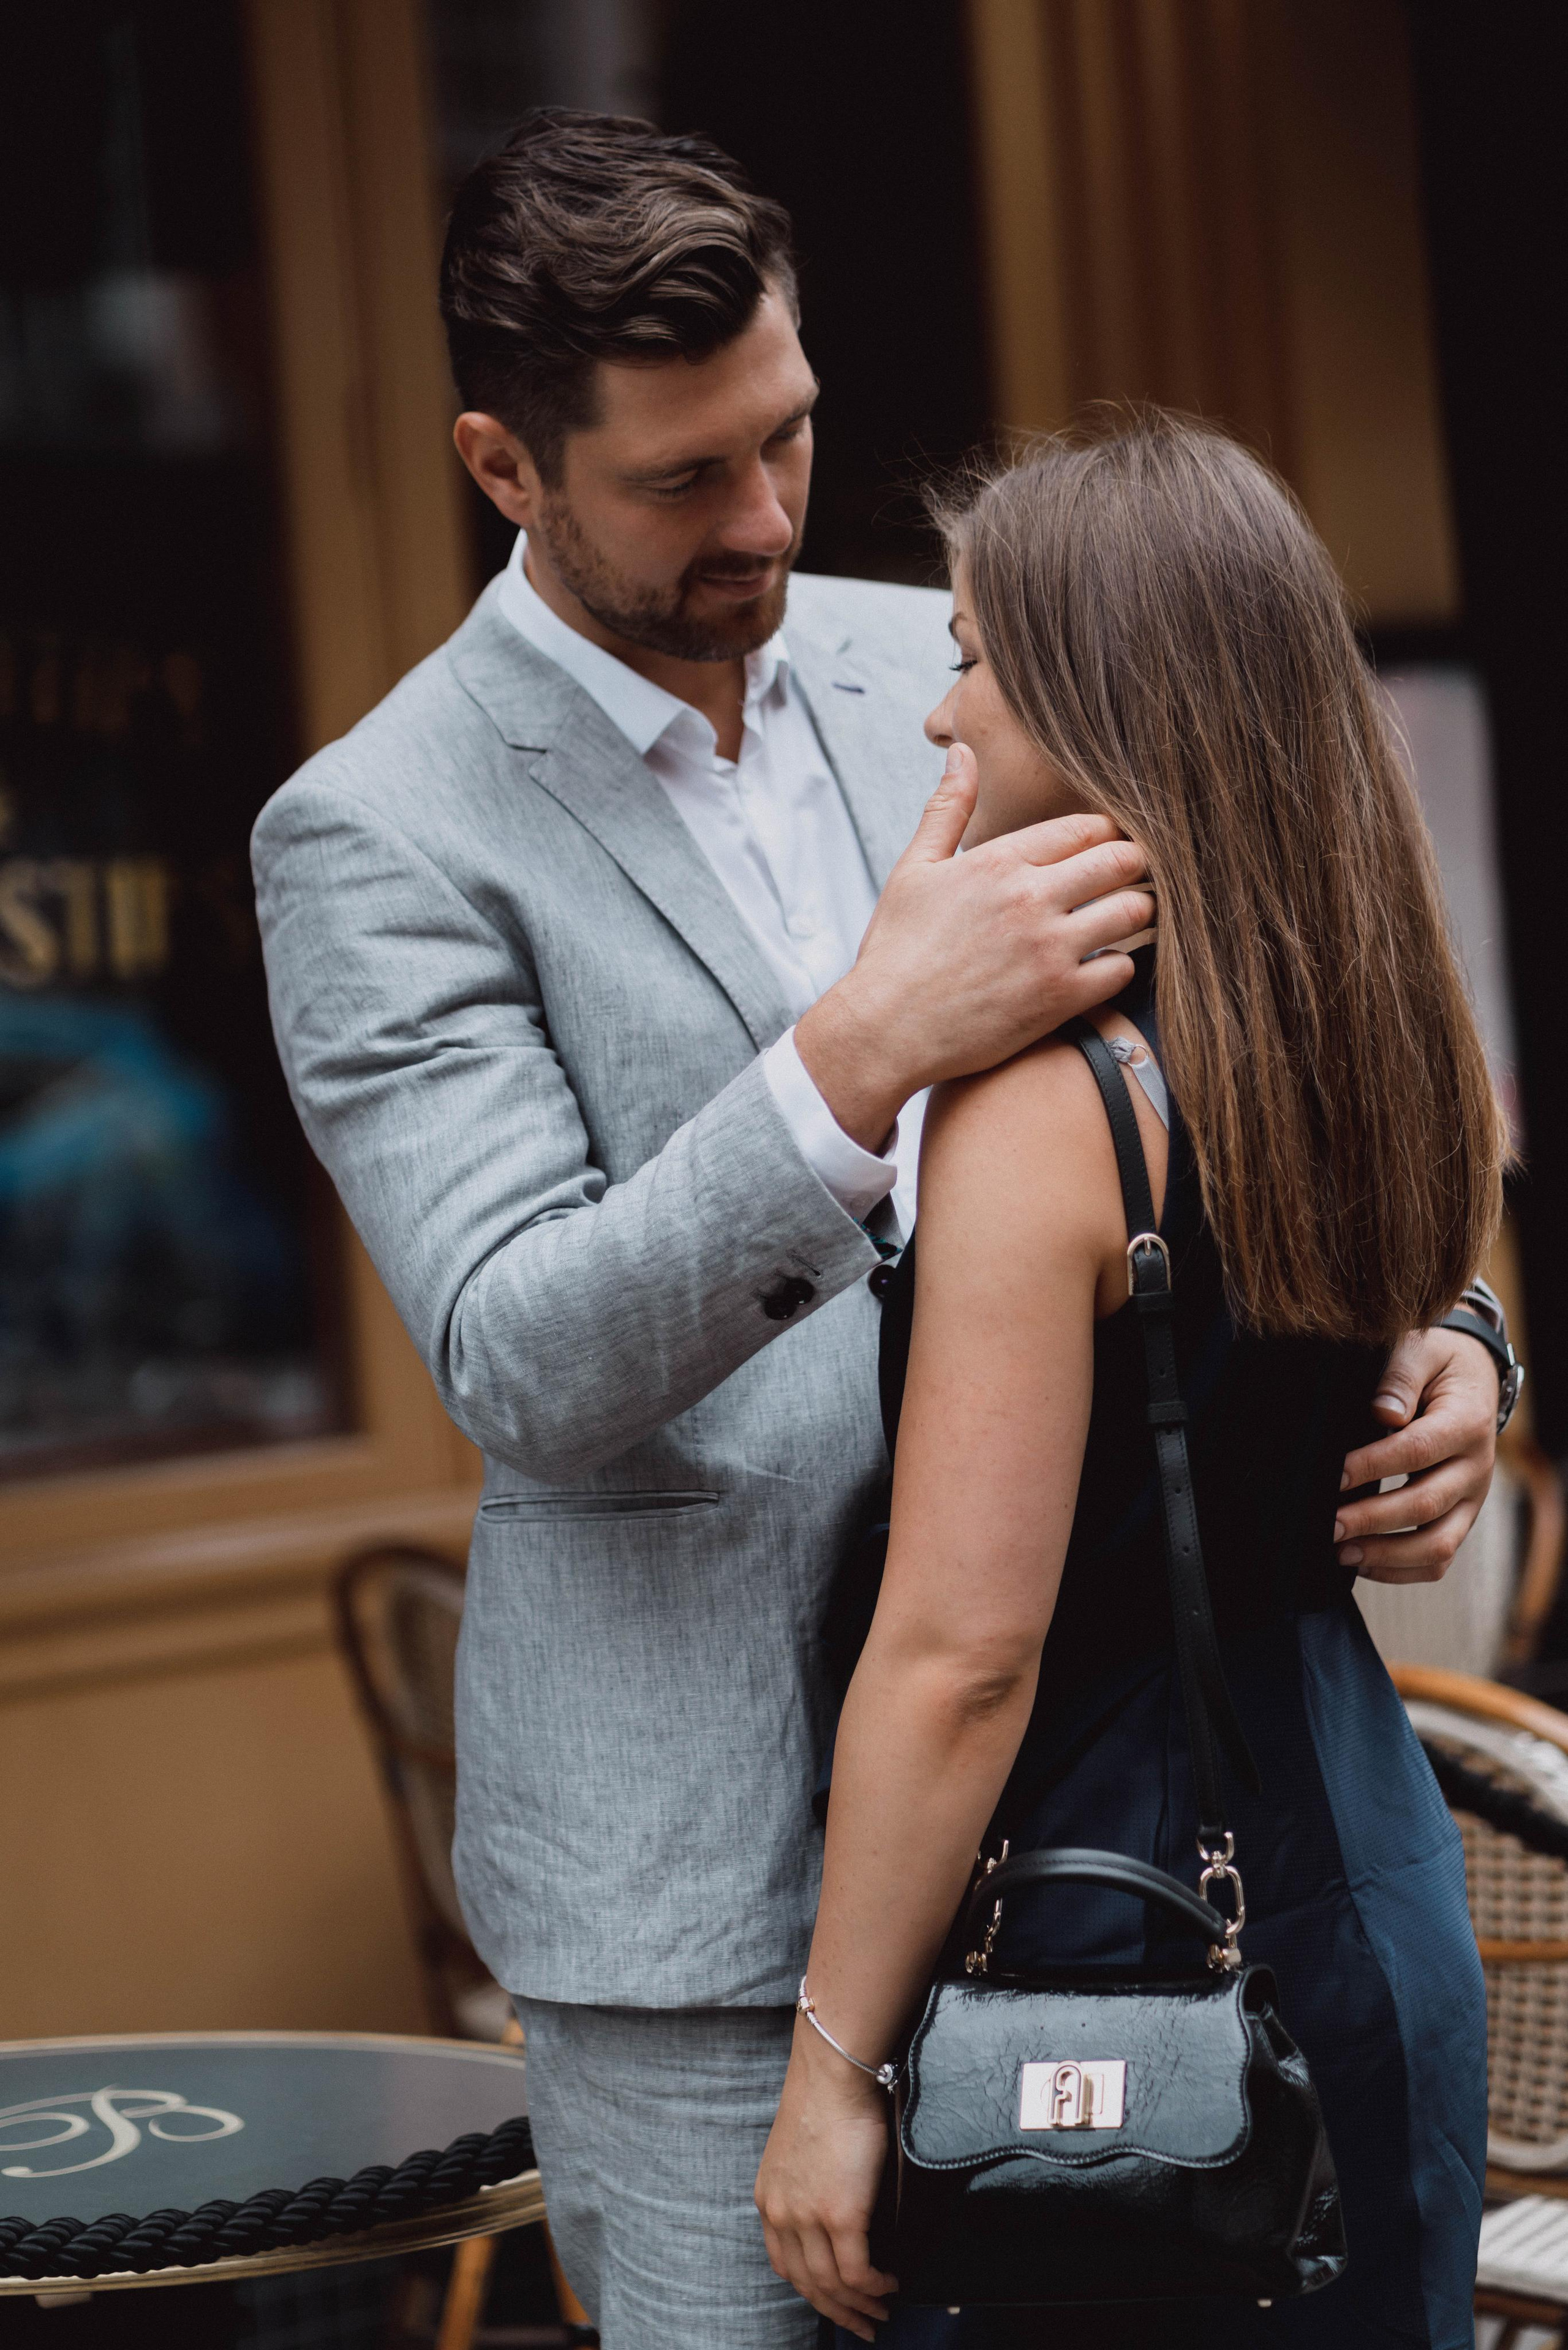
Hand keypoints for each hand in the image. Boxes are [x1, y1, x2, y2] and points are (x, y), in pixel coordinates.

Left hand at [755, 2026, 897, 2340]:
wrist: (834, 2071)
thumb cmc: (826, 2098)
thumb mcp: (801, 2152)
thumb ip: (810, 2189)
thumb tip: (839, 2216)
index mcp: (768, 2200)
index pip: (784, 2265)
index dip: (811, 2291)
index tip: (834, 2303)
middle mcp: (781, 2215)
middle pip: (807, 2285)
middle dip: (837, 2313)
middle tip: (864, 2326)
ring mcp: (808, 2218)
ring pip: (832, 2286)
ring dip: (860, 2307)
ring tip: (882, 2312)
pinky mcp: (840, 2215)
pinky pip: (857, 2272)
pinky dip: (875, 2287)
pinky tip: (889, 2285)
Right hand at [796, 743, 1153, 1150]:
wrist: (885, 1030)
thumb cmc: (896, 951)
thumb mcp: (913, 870)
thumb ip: (947, 808)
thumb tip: (964, 753)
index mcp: (998, 861)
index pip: (1085, 826)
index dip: (1105, 833)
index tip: (1106, 846)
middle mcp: (1030, 898)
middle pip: (1122, 860)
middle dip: (1132, 865)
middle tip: (1128, 879)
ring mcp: (1049, 949)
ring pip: (1134, 912)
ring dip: (1137, 912)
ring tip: (1124, 919)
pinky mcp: (1059, 998)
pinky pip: (1123, 969)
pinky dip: (1122, 964)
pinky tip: (1104, 964)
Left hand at [1335, 1328, 1498, 1583]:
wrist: (1474, 1378)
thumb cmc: (1437, 1364)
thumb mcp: (1421, 1350)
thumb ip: (1401, 1377)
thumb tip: (1383, 1412)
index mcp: (1467, 1422)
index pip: (1418, 1450)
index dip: (1374, 1465)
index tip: (1335, 1475)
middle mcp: (1476, 1467)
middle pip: (1427, 1504)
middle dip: (1373, 1519)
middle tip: (1328, 1525)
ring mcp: (1472, 1499)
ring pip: (1439, 1544)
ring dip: (1387, 1555)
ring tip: (1341, 1553)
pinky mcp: (1461, 1518)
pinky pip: (1440, 1559)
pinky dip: (1403, 1571)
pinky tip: (1363, 1564)